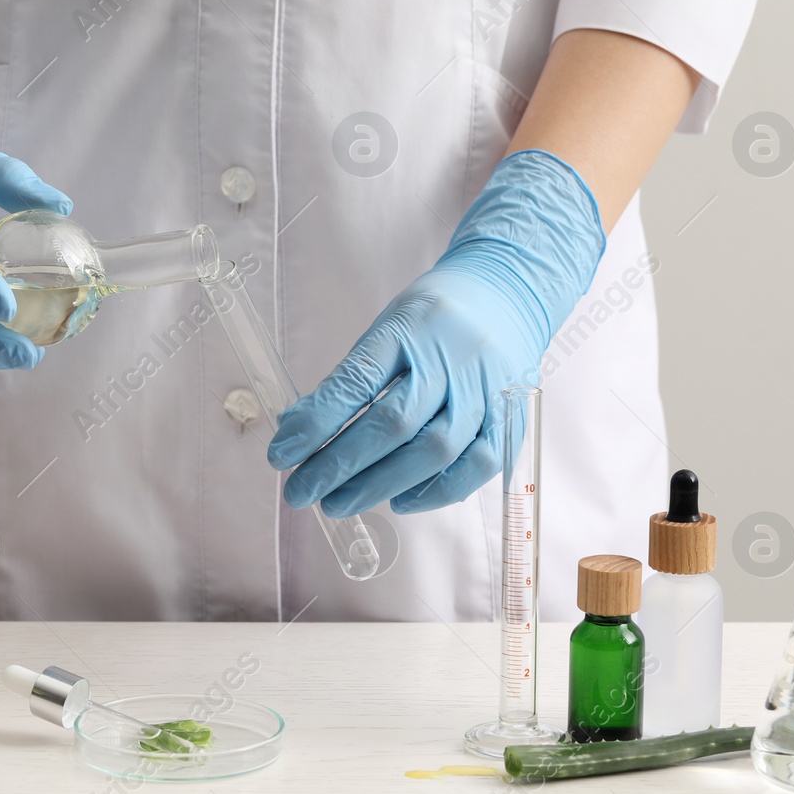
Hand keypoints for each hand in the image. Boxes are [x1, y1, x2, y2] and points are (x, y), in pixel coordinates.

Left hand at [267, 150, 604, 514]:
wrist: (510, 291)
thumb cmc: (433, 318)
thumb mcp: (386, 329)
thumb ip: (349, 379)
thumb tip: (296, 432)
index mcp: (410, 327)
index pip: (357, 381)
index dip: (316, 423)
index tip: (280, 455)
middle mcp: (452, 357)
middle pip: (396, 423)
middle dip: (341, 466)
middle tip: (301, 492)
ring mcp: (488, 388)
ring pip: (437, 449)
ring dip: (382, 485)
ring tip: (339, 503)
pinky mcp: (512, 414)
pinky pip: (479, 464)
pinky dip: (437, 491)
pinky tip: (400, 501)